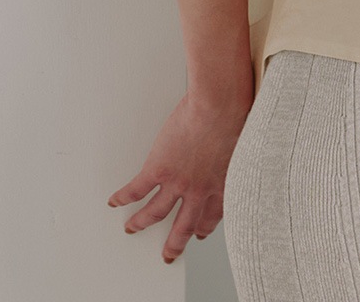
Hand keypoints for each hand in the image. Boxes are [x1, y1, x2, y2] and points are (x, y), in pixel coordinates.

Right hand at [107, 91, 251, 263]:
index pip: (212, 215)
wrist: (221, 106)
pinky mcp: (159, 168)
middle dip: (175, 243)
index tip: (199, 232)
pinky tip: (116, 200)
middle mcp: (200, 190)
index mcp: (223, 184)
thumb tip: (233, 148)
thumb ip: (235, 156)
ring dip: (142, 222)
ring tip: (132, 227)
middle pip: (185, 225)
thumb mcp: (243, 145)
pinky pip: (138, 189)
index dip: (204, 227)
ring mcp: (178, 181)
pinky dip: (125, 197)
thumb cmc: (237, 115)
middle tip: (168, 253)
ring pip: (156, 212)